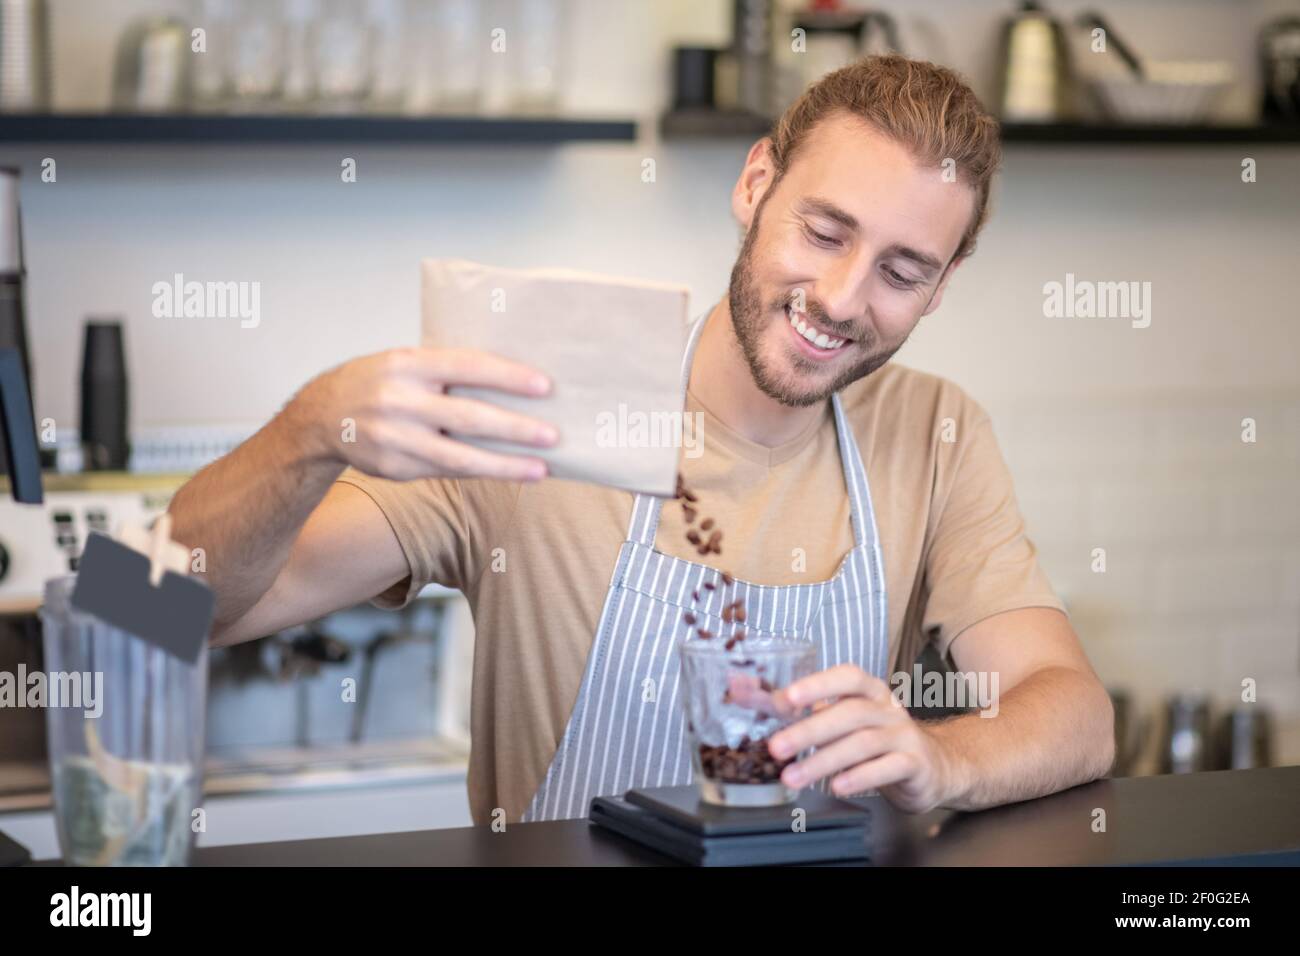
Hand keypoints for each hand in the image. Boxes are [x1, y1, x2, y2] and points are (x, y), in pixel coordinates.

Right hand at [298, 347, 558, 481]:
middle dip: (515, 428)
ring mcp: (395, 438)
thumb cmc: (381, 382)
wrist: (322, 416)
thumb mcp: (405, 361)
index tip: (544, 386)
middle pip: (468, 417)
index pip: (466, 366)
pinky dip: (483, 472)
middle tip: (553, 435)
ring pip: (460, 456)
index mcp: (408, 363)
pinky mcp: (395, 468)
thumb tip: (512, 378)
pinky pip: (448, 471)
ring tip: (542, 468)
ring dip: (506, 464)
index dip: (507, 376)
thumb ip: (447, 369)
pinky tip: (512, 473)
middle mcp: (400, 400)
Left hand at [767, 664, 964, 812]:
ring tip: (794, 777)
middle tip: (776, 748)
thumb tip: (743, 691)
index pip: (846, 677)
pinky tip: (838, 786)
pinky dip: (861, 777)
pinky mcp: (915, 764)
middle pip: (849, 713)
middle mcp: (887, 709)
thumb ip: (795, 708)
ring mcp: (904, 735)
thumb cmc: (876, 739)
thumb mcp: (840, 720)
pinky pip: (888, 767)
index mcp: (868, 691)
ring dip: (823, 761)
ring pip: (863, 743)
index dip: (817, 685)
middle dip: (809, 730)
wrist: (933, 766)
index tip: (785, 699)